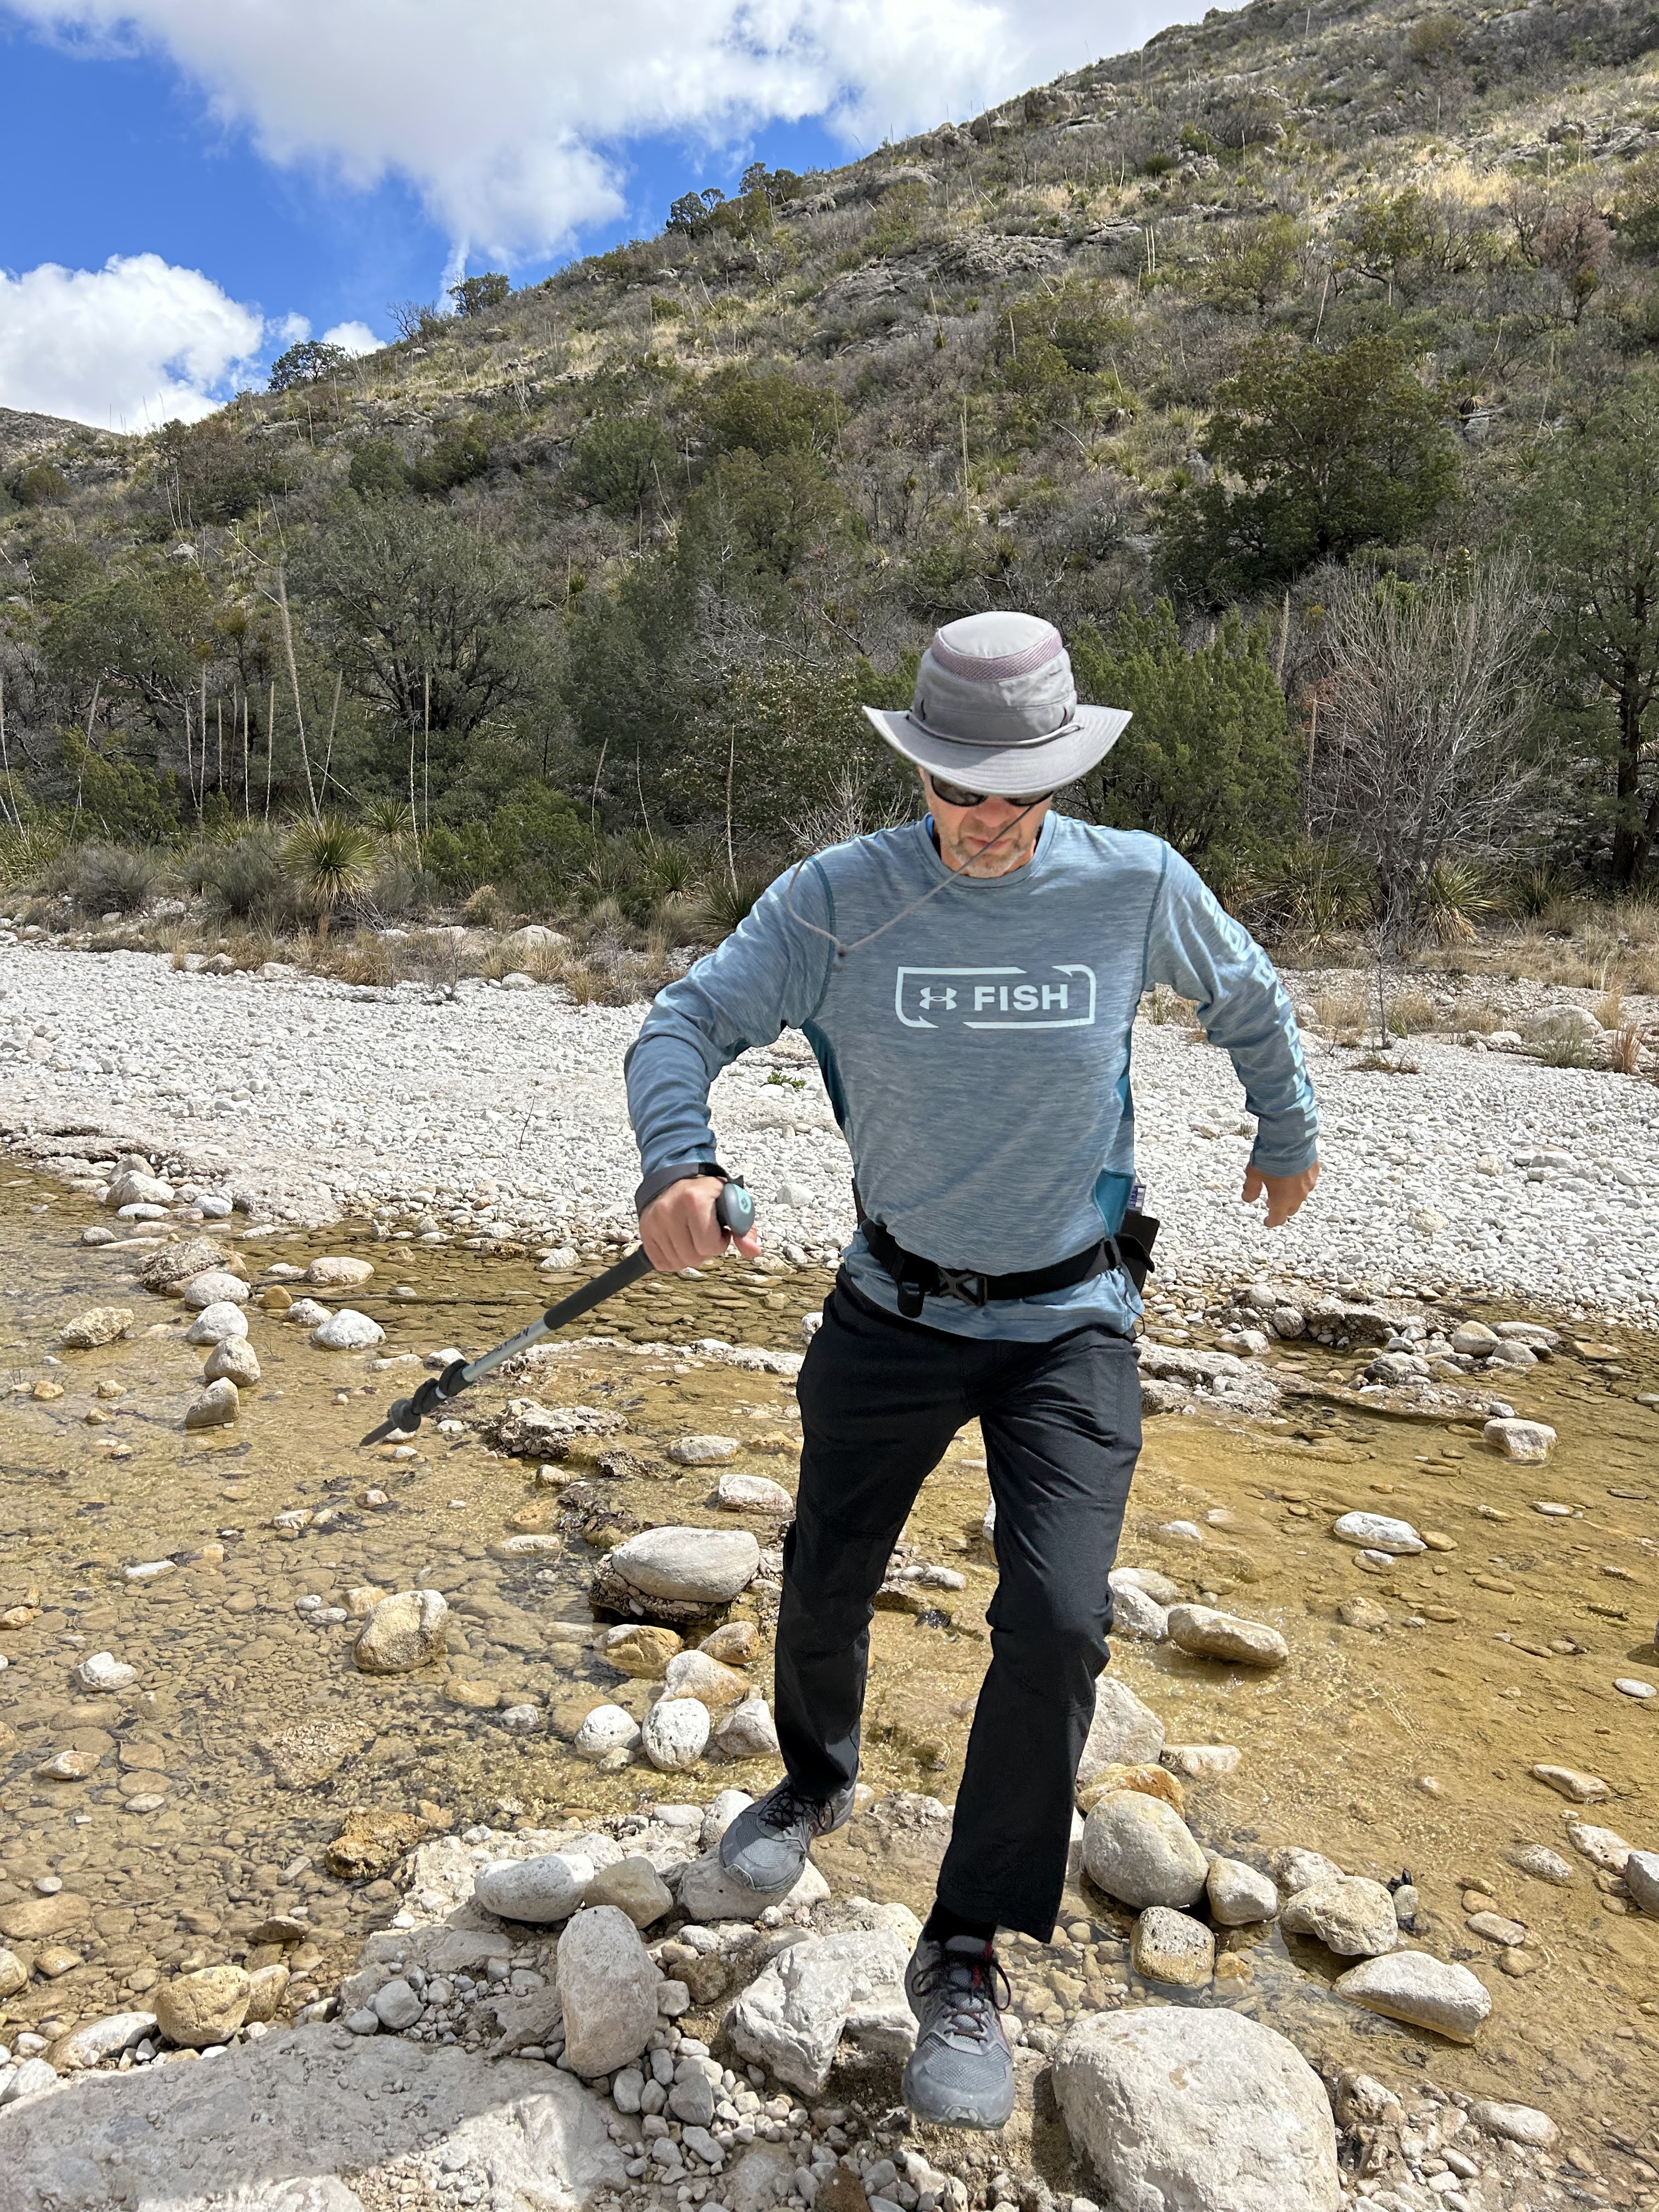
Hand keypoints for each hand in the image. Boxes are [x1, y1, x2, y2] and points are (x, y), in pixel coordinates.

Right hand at [640, 1175, 763, 1272]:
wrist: (676, 1180)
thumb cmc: (707, 1194)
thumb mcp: (732, 1203)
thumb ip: (745, 1228)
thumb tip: (753, 1251)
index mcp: (695, 1200)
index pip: (709, 1244)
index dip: (720, 1242)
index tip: (720, 1230)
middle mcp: (670, 1210)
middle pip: (692, 1256)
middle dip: (705, 1250)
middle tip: (706, 1233)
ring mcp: (654, 1221)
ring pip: (677, 1262)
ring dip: (690, 1255)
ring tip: (693, 1236)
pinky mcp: (644, 1231)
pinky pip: (661, 1262)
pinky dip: (673, 1259)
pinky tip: (680, 1243)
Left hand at [1241, 1161, 1319, 1227]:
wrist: (1290, 1139)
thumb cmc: (1270, 1158)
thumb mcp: (1254, 1175)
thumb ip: (1251, 1189)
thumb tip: (1247, 1199)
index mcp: (1282, 1200)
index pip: (1278, 1218)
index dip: (1271, 1221)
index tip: (1267, 1221)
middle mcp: (1298, 1195)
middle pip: (1290, 1209)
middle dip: (1281, 1208)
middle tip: (1270, 1202)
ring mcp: (1309, 1183)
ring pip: (1300, 1195)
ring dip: (1291, 1195)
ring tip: (1282, 1187)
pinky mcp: (1315, 1171)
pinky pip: (1307, 1181)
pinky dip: (1299, 1181)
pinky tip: (1293, 1173)